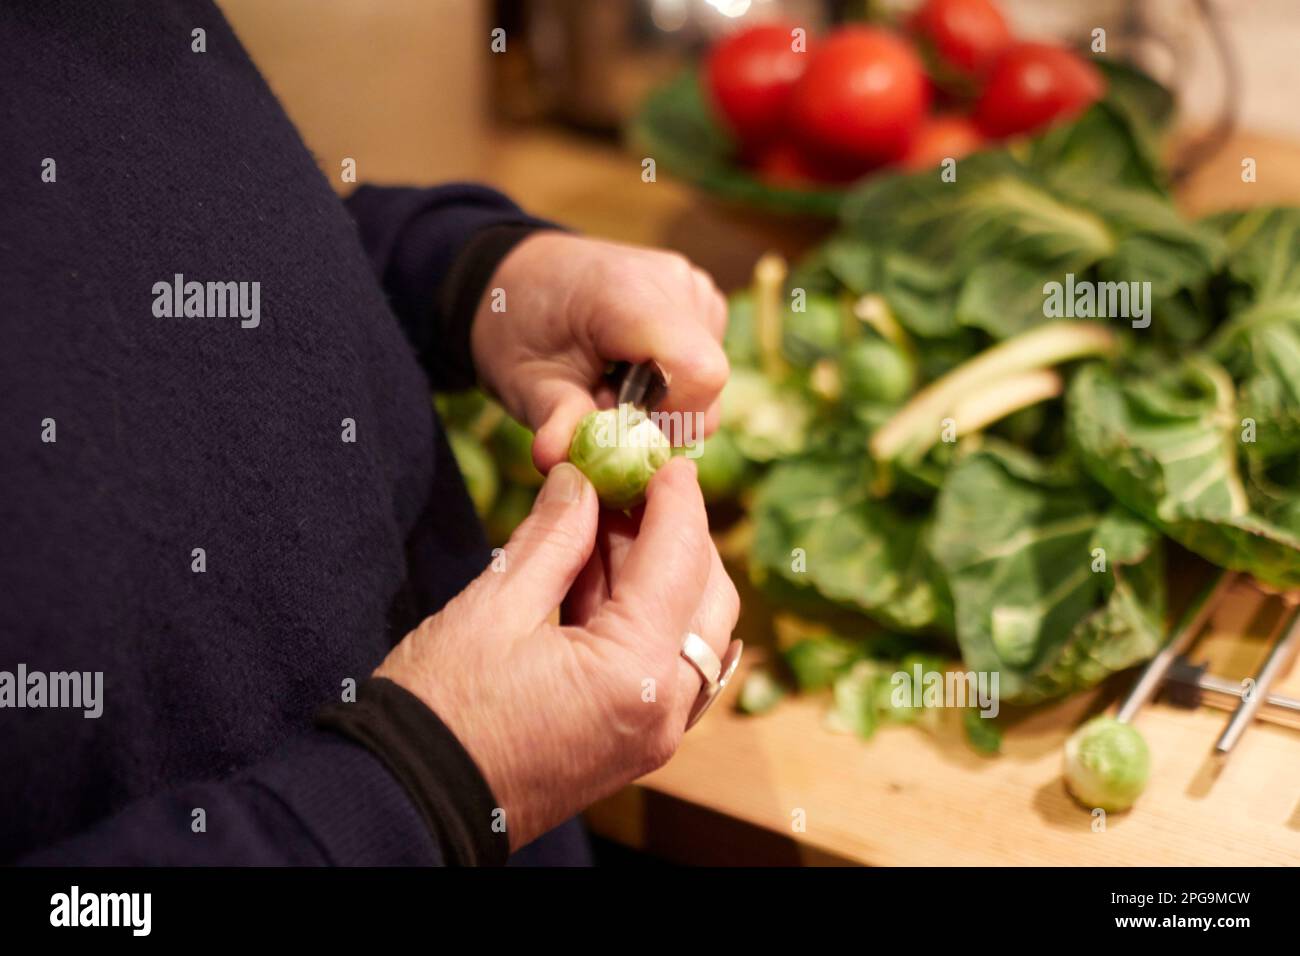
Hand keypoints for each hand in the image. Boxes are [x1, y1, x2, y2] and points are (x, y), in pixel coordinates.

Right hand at [374, 458, 739, 850]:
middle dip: (676, 534)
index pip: (680, 560)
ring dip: (661, 572)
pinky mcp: (632, 741)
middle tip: (628, 487)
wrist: (409, 804)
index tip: (662, 457)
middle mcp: (662, 710)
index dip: (675, 499)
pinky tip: (602, 577)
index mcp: (634, 674)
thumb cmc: (438, 712)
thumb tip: (580, 480)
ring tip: (604, 524)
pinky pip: (667, 665)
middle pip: (707, 597)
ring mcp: (652, 733)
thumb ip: (552, 538)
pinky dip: (647, 615)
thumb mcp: (492, 607)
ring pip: (692, 631)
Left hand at [470, 233, 729, 471]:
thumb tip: (557, 460)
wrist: (518, 279)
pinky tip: (630, 366)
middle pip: (707, 382)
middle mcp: (674, 282)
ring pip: (709, 379)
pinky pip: (703, 363)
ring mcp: (693, 287)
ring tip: (612, 381)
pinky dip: (671, 380)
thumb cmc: (516, 327)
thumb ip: (553, 417)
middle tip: (605, 405)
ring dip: (665, 400)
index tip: (623, 424)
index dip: (672, 415)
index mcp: (628, 293)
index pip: (698, 370)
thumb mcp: (522, 379)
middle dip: (662, 416)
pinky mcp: (702, 299)